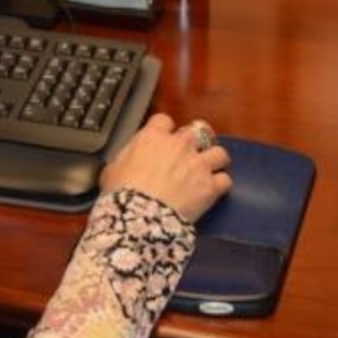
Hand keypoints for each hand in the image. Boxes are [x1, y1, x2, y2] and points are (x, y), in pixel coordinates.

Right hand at [99, 114, 231, 223]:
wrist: (140, 216)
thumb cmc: (122, 194)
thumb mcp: (113, 168)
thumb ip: (127, 156)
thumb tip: (128, 158)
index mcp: (153, 137)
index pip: (164, 120)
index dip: (165, 130)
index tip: (164, 138)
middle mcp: (179, 145)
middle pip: (200, 129)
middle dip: (198, 138)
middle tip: (194, 149)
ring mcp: (198, 165)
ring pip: (219, 152)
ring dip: (215, 160)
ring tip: (209, 169)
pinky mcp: (210, 186)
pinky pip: (225, 180)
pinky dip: (220, 185)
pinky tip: (214, 190)